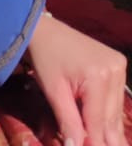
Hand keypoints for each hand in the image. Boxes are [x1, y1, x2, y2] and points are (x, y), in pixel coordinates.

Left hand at [28, 13, 128, 145]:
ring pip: (115, 110)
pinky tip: (111, 132)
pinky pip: (115, 98)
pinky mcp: (118, 65)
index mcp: (98, 77)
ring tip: (109, 145)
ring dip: (110, 130)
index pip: (98, 121)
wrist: (43, 29)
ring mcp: (119, 67)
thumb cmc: (43, 57)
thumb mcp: (52, 90)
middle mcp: (115, 71)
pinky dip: (110, 114)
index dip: (96, 142)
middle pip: (111, 117)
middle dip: (106, 139)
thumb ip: (67, 120)